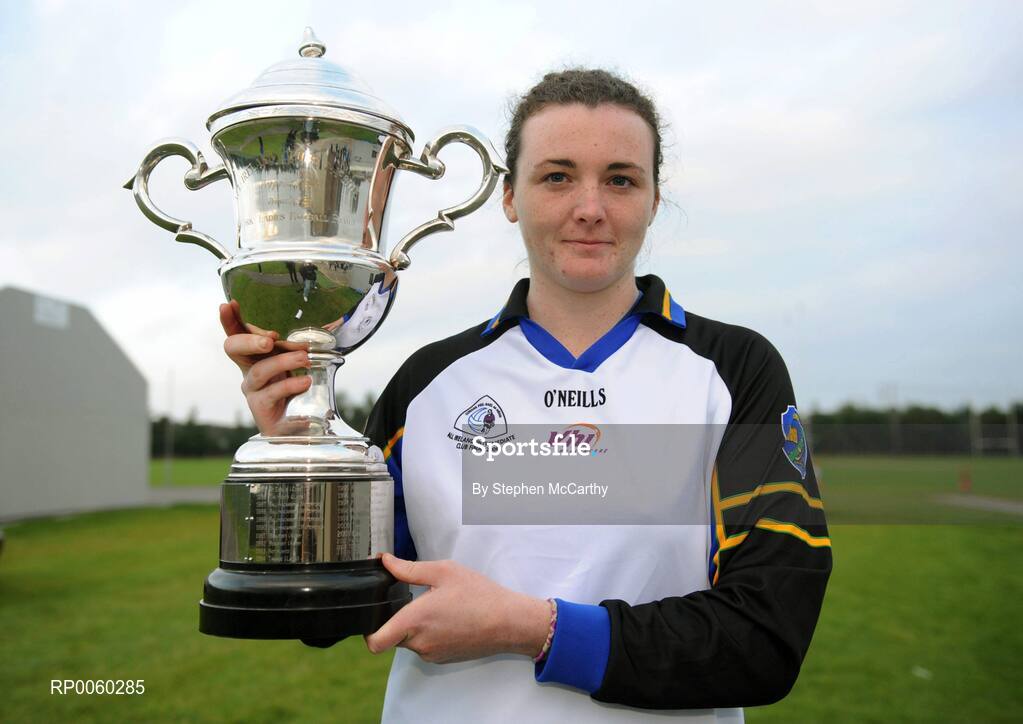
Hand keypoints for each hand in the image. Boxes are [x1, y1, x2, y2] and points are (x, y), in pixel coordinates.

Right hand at [219, 300, 311, 435]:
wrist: (294, 425)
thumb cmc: (292, 389)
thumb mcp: (291, 363)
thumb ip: (290, 349)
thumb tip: (302, 343)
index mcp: (253, 356)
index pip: (236, 334)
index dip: (230, 320)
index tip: (229, 304)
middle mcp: (247, 371)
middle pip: (233, 349)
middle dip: (250, 340)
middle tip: (270, 339)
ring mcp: (252, 391)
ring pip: (259, 371)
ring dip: (283, 361)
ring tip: (305, 358)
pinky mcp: (260, 409)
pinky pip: (272, 393)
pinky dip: (291, 384)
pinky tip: (305, 381)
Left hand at [365, 554, 550, 663]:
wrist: (508, 622)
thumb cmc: (479, 595)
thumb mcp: (444, 571)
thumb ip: (408, 568)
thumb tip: (384, 561)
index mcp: (416, 619)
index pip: (375, 641)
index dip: (367, 632)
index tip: (373, 616)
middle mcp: (420, 642)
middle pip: (391, 636)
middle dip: (396, 620)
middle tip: (413, 601)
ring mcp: (431, 653)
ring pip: (408, 641)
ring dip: (414, 626)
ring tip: (437, 606)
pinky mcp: (442, 658)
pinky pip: (424, 646)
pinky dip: (428, 634)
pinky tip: (447, 618)